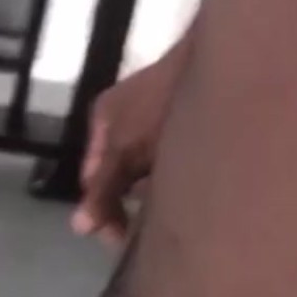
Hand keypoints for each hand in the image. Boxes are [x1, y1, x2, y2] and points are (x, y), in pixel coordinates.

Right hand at [70, 48, 185, 247]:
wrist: (218, 59)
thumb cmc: (163, 102)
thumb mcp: (126, 149)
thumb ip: (104, 188)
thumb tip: (79, 227)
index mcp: (105, 119)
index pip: (93, 177)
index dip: (102, 208)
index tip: (120, 238)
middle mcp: (126, 116)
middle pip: (120, 172)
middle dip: (128, 200)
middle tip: (144, 228)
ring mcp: (157, 114)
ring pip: (146, 164)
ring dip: (152, 187)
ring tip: (167, 208)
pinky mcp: (185, 117)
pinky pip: (171, 154)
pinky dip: (174, 172)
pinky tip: (189, 184)